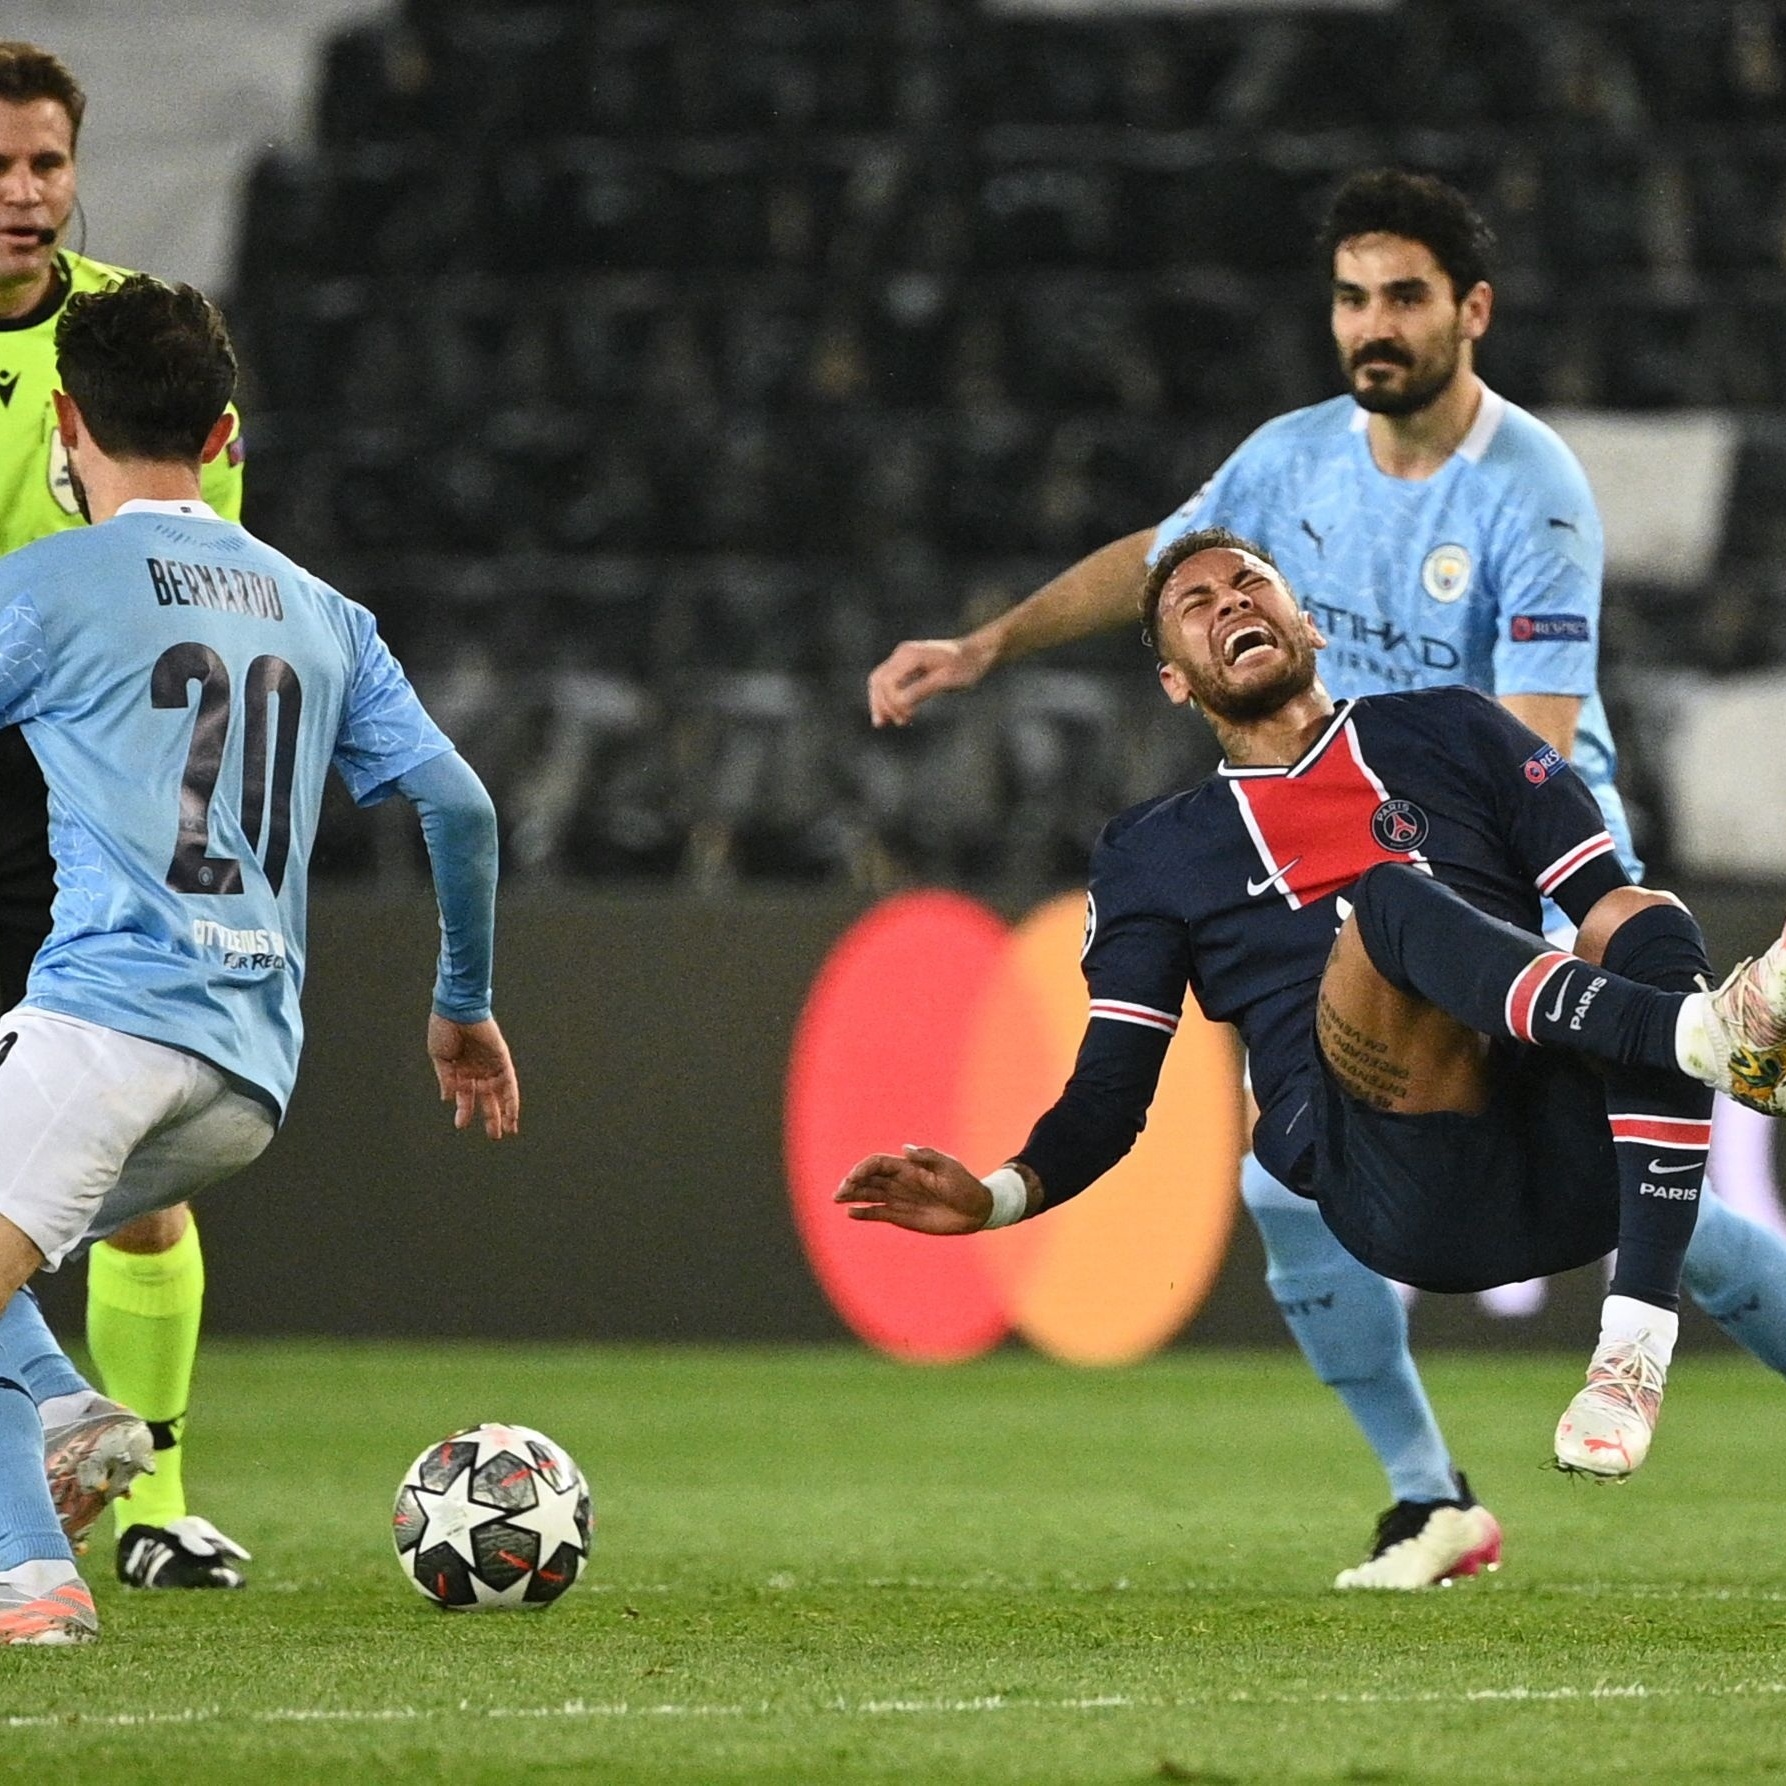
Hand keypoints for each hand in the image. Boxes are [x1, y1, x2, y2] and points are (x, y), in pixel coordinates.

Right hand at [428, 1014, 520, 1139]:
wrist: (456, 1007)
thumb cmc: (444, 1028)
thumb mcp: (440, 1057)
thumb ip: (446, 1078)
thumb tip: (448, 1099)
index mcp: (460, 1070)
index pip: (465, 1096)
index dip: (464, 1110)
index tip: (460, 1124)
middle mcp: (477, 1069)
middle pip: (486, 1098)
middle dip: (490, 1117)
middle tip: (494, 1136)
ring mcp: (490, 1065)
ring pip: (500, 1094)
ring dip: (504, 1112)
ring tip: (507, 1131)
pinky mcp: (502, 1059)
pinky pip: (509, 1082)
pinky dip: (511, 1098)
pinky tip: (512, 1113)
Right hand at [835, 1144, 992, 1234]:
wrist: (975, 1210)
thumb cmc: (965, 1186)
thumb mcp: (949, 1168)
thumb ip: (927, 1157)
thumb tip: (904, 1148)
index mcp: (909, 1167)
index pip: (878, 1164)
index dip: (863, 1168)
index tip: (854, 1178)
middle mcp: (900, 1182)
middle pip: (869, 1178)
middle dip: (852, 1182)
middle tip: (839, 1193)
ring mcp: (899, 1199)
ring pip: (869, 1194)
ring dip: (852, 1195)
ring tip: (837, 1199)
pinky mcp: (902, 1216)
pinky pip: (878, 1213)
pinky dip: (864, 1212)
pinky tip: (851, 1213)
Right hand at [866, 635, 992, 727]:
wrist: (976, 654)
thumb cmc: (965, 667)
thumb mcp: (946, 680)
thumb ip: (922, 690)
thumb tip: (900, 703)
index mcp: (911, 655)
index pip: (888, 681)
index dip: (892, 703)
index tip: (906, 718)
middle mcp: (903, 653)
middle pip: (879, 680)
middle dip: (881, 704)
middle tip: (890, 724)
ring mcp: (904, 657)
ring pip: (880, 681)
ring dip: (881, 702)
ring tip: (885, 723)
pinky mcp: (907, 664)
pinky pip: (890, 681)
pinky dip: (888, 697)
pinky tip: (894, 713)